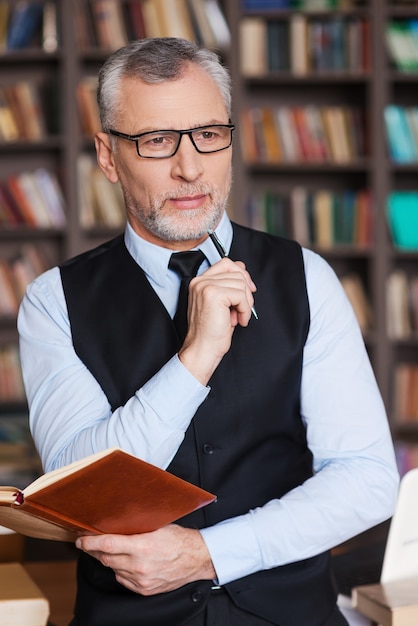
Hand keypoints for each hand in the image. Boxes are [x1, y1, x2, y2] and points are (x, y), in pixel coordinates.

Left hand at [76, 525, 215, 595]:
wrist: (196, 559)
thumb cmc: (179, 539)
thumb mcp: (157, 526)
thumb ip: (136, 527)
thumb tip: (116, 521)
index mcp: (143, 546)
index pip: (107, 545)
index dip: (90, 543)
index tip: (81, 539)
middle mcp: (139, 565)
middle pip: (106, 558)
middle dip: (95, 550)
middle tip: (90, 542)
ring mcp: (141, 580)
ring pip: (113, 569)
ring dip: (109, 560)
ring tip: (111, 550)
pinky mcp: (144, 589)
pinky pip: (122, 579)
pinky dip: (120, 570)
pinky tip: (126, 562)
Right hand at [179, 257, 256, 384]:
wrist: (202, 350)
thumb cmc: (211, 332)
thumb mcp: (223, 304)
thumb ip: (229, 285)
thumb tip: (242, 269)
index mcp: (200, 282)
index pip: (226, 263)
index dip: (242, 275)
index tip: (248, 290)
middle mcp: (200, 281)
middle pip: (236, 271)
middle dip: (246, 291)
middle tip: (243, 308)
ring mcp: (205, 286)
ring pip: (240, 283)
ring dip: (245, 303)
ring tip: (237, 317)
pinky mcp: (213, 294)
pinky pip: (241, 295)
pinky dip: (245, 310)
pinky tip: (238, 321)